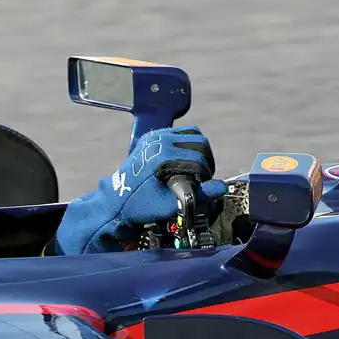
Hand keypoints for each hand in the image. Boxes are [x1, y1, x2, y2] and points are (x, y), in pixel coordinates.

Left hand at [54, 126, 227, 254]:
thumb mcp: (170, 205)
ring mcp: (154, 136)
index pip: (199, 159)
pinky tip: (183, 161)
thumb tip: (222, 187)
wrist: (116, 201)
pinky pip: (180, 132)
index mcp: (162, 157)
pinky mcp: (152, 136)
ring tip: (195, 169)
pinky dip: (187, 144)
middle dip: (205, 161)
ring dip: (199, 150)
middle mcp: (159, 141)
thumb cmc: (141, 206)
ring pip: (192, 134)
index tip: (200, 187)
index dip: (205, 175)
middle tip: (201, 178)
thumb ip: (198, 196)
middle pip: (199, 142)